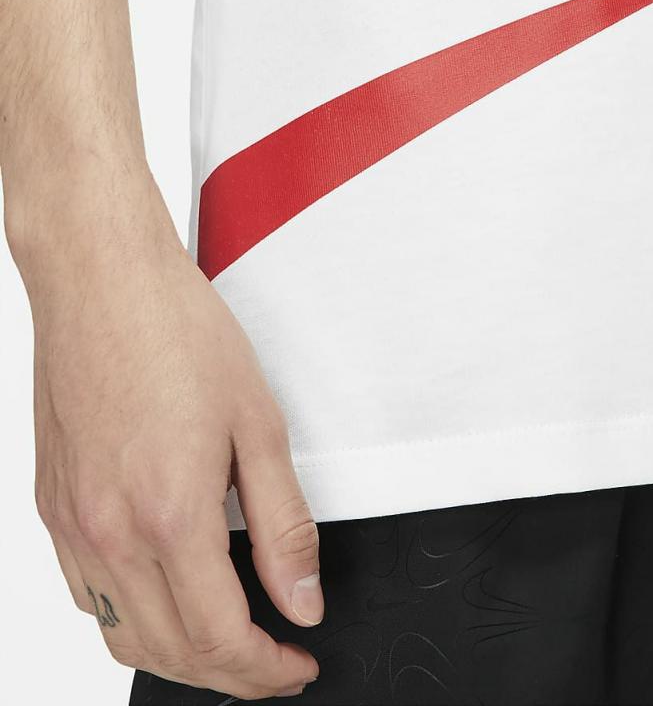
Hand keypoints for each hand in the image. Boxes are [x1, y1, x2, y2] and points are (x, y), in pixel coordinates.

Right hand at [19, 176, 321, 699]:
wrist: (104, 283)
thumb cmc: (181, 335)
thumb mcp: (260, 425)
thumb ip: (284, 524)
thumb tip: (302, 601)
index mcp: (169, 516)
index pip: (221, 638)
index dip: (266, 670)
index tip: (297, 666)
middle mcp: (109, 534)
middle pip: (170, 652)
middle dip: (231, 675)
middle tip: (275, 662)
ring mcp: (71, 524)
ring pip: (123, 635)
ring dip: (180, 655)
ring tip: (230, 639)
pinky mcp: (51, 506)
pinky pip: (88, 596)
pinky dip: (133, 619)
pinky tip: (168, 595)